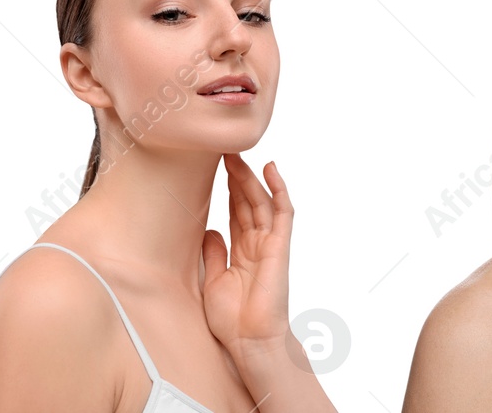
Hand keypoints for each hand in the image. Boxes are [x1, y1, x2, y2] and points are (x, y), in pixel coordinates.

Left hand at [202, 154, 292, 355]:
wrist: (249, 341)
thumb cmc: (232, 319)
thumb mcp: (212, 280)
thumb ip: (213, 253)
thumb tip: (209, 230)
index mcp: (240, 252)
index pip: (234, 212)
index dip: (227, 190)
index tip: (213, 168)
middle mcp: (256, 245)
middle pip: (247, 202)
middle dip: (236, 177)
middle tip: (223, 152)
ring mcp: (269, 244)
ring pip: (261, 202)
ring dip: (250, 177)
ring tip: (237, 154)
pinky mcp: (280, 247)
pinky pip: (282, 213)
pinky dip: (278, 190)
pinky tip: (271, 170)